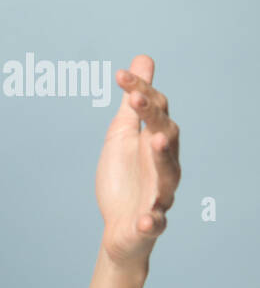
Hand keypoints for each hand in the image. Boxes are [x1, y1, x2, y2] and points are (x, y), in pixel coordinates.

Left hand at [96, 55, 180, 271]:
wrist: (122, 227)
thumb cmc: (125, 177)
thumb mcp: (123, 134)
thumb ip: (134, 102)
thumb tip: (142, 59)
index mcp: (156, 141)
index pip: (154, 111)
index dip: (139, 92)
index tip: (120, 75)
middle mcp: (165, 164)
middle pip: (165, 136)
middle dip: (153, 118)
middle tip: (136, 100)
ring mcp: (161, 193)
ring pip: (169, 174)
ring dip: (162, 157)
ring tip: (154, 142)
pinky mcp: (152, 222)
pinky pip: (156, 221)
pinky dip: (153, 220)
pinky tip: (147, 218)